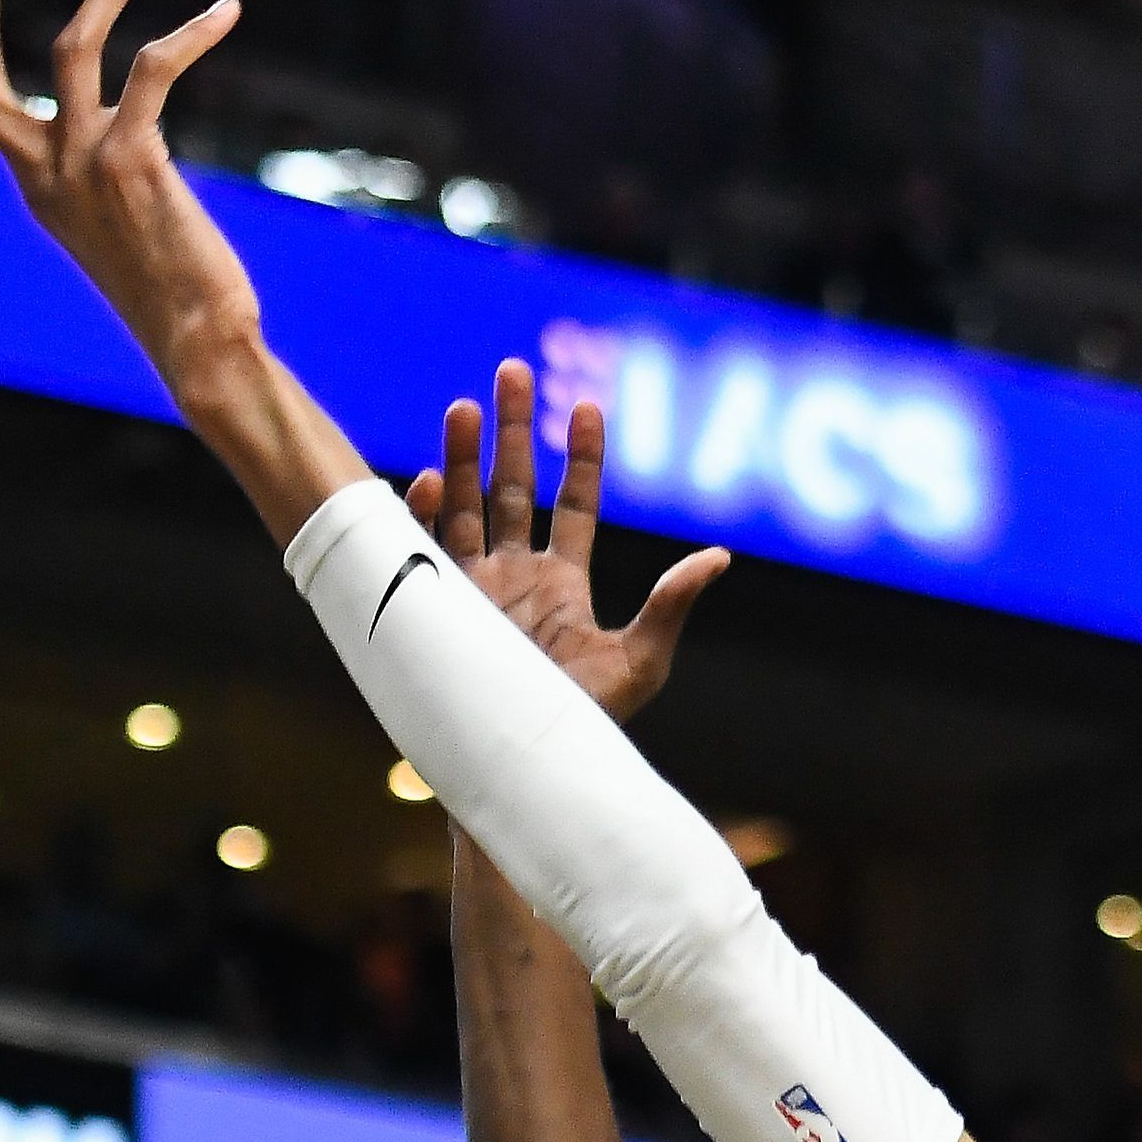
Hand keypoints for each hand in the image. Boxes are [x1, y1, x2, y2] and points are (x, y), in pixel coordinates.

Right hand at [0, 0, 257, 387]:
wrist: (199, 342)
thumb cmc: (175, 289)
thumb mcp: (115, 225)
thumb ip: (96, 176)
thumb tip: (113, 134)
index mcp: (34, 184)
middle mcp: (44, 171)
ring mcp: (82, 164)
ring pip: (70, 46)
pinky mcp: (132, 160)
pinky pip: (153, 68)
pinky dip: (191, 32)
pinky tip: (226, 10)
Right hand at [407, 358, 726, 719]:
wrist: (525, 772)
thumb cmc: (587, 726)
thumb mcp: (640, 663)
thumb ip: (671, 605)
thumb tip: (719, 557)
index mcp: (564, 581)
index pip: (576, 503)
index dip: (581, 456)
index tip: (588, 406)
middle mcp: (515, 575)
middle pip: (512, 486)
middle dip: (511, 430)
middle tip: (512, 369)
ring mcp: (472, 589)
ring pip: (465, 506)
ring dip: (464, 456)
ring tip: (466, 405)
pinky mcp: (437, 610)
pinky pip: (423, 552)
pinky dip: (422, 517)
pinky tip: (427, 479)